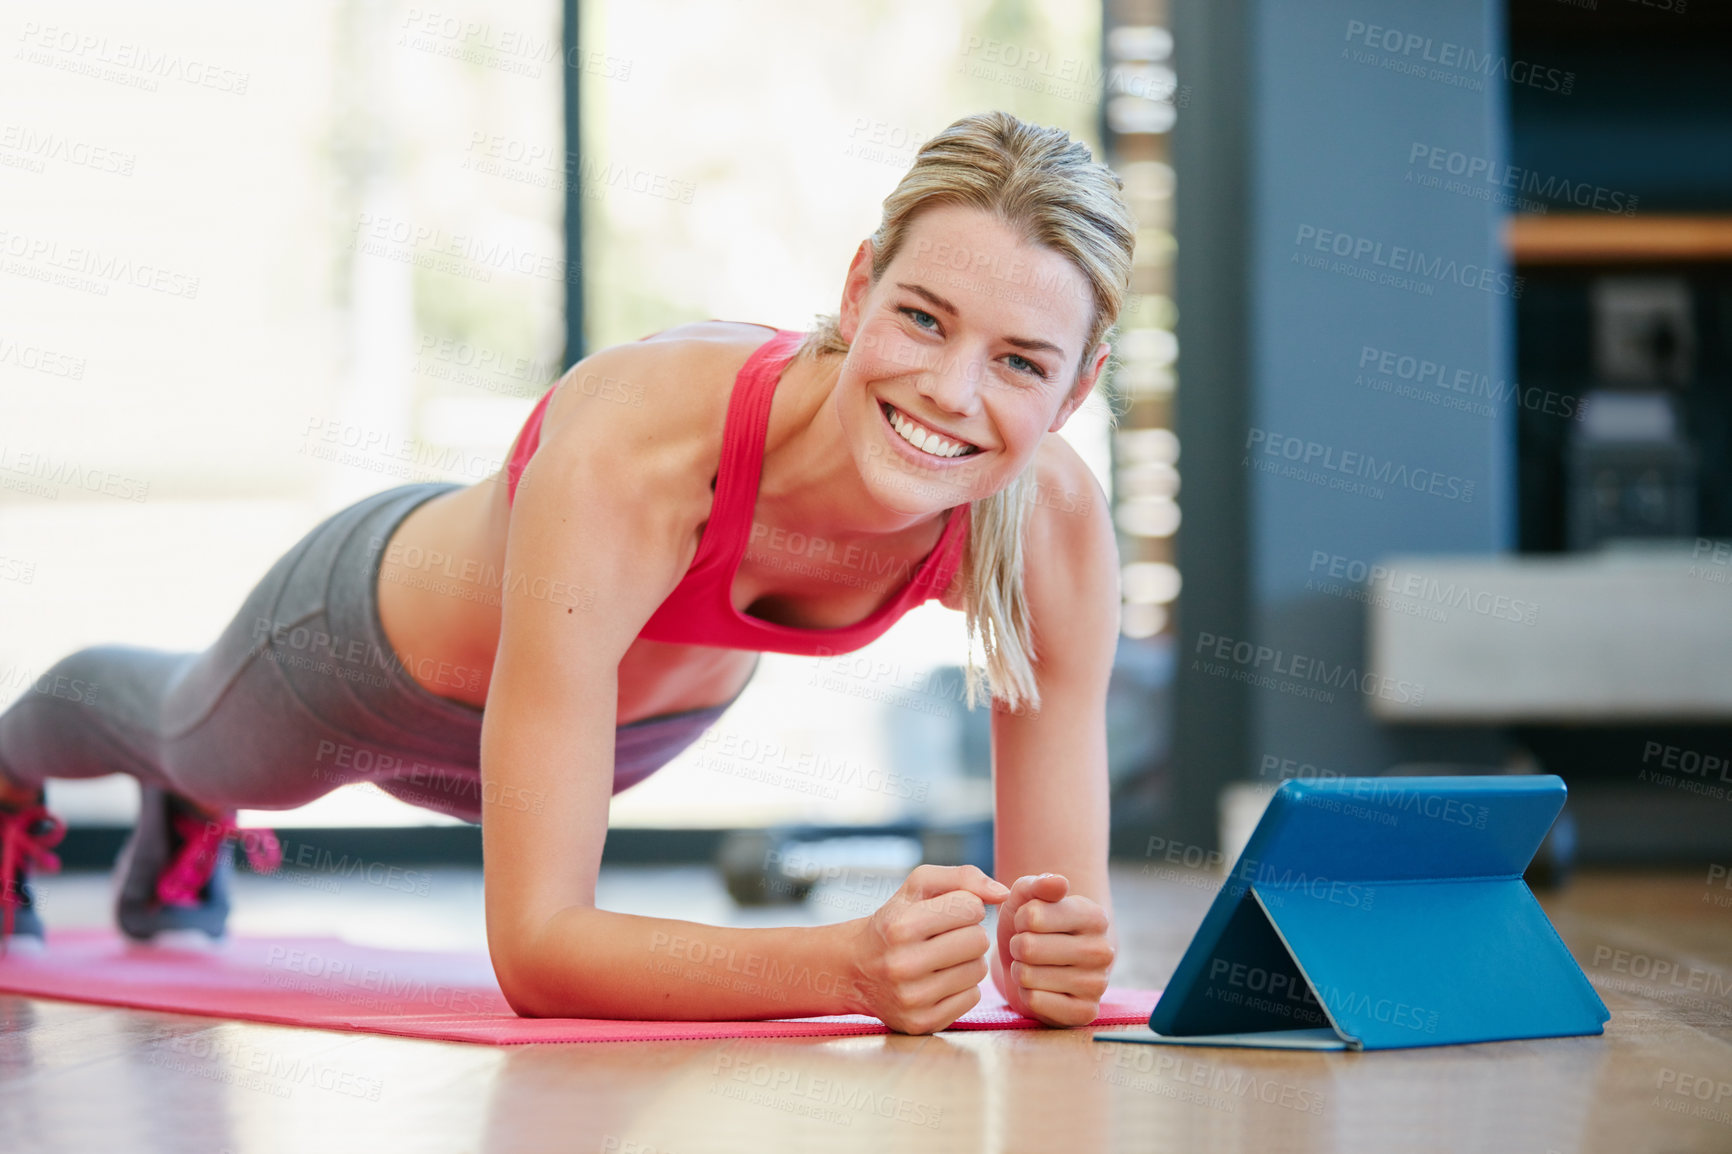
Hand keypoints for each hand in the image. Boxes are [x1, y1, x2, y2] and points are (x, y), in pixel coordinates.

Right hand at [845, 864, 1010, 1033]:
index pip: (971, 907)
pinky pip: (972, 997)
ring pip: (978, 970)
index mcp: (900, 926)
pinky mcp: (921, 1023)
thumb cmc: (896, 919)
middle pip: (979, 940)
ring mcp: (911, 998)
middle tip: (947, 936)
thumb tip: (1003, 893)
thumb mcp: (919, 886)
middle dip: (969, 933)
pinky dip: (962, 986)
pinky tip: (939, 980)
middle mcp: (902, 964)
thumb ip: (963, 877)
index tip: (948, 912)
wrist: (855, 968)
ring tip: (943, 958)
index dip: (966, 906)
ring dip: (967, 960)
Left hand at [995, 873, 1114, 1026]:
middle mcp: (1103, 951)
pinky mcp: (1085, 1012)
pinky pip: (1035, 1002)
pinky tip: (1039, 987)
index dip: (1020, 919)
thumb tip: (1058, 882)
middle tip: (1027, 947)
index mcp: (1095, 917)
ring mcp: (1098, 984)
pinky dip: (1026, 994)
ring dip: (1020, 971)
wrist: (1040, 964)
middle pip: (1029, 948)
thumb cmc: (1032, 926)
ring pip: (1029, 976)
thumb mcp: (1027, 898)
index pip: (1033, 915)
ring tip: (1033, 966)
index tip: (1029, 921)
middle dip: (1017, 946)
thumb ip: (1038, 885)